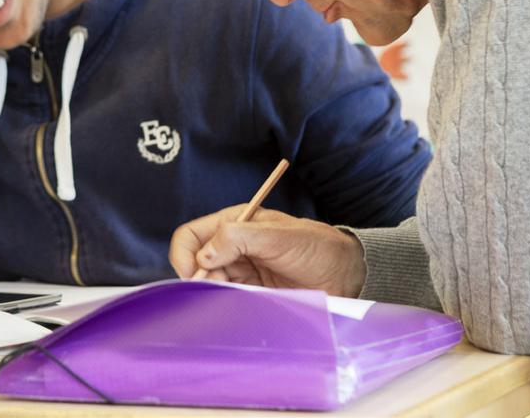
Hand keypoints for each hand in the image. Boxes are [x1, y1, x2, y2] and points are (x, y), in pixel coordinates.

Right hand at [169, 205, 365, 296]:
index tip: (195, 274)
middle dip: (200, 278)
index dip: (185, 255)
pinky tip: (243, 306)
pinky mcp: (249, 292)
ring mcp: (240, 271)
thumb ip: (239, 238)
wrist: (344, 275)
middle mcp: (232, 246)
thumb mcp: (278, 235)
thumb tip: (204, 255)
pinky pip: (225, 300)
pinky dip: (226, 306)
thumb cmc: (316, 246)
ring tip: (241, 297)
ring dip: (215, 294)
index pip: (191, 236)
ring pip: (208, 285)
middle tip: (221, 290)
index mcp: (234, 223)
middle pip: (194, 263)